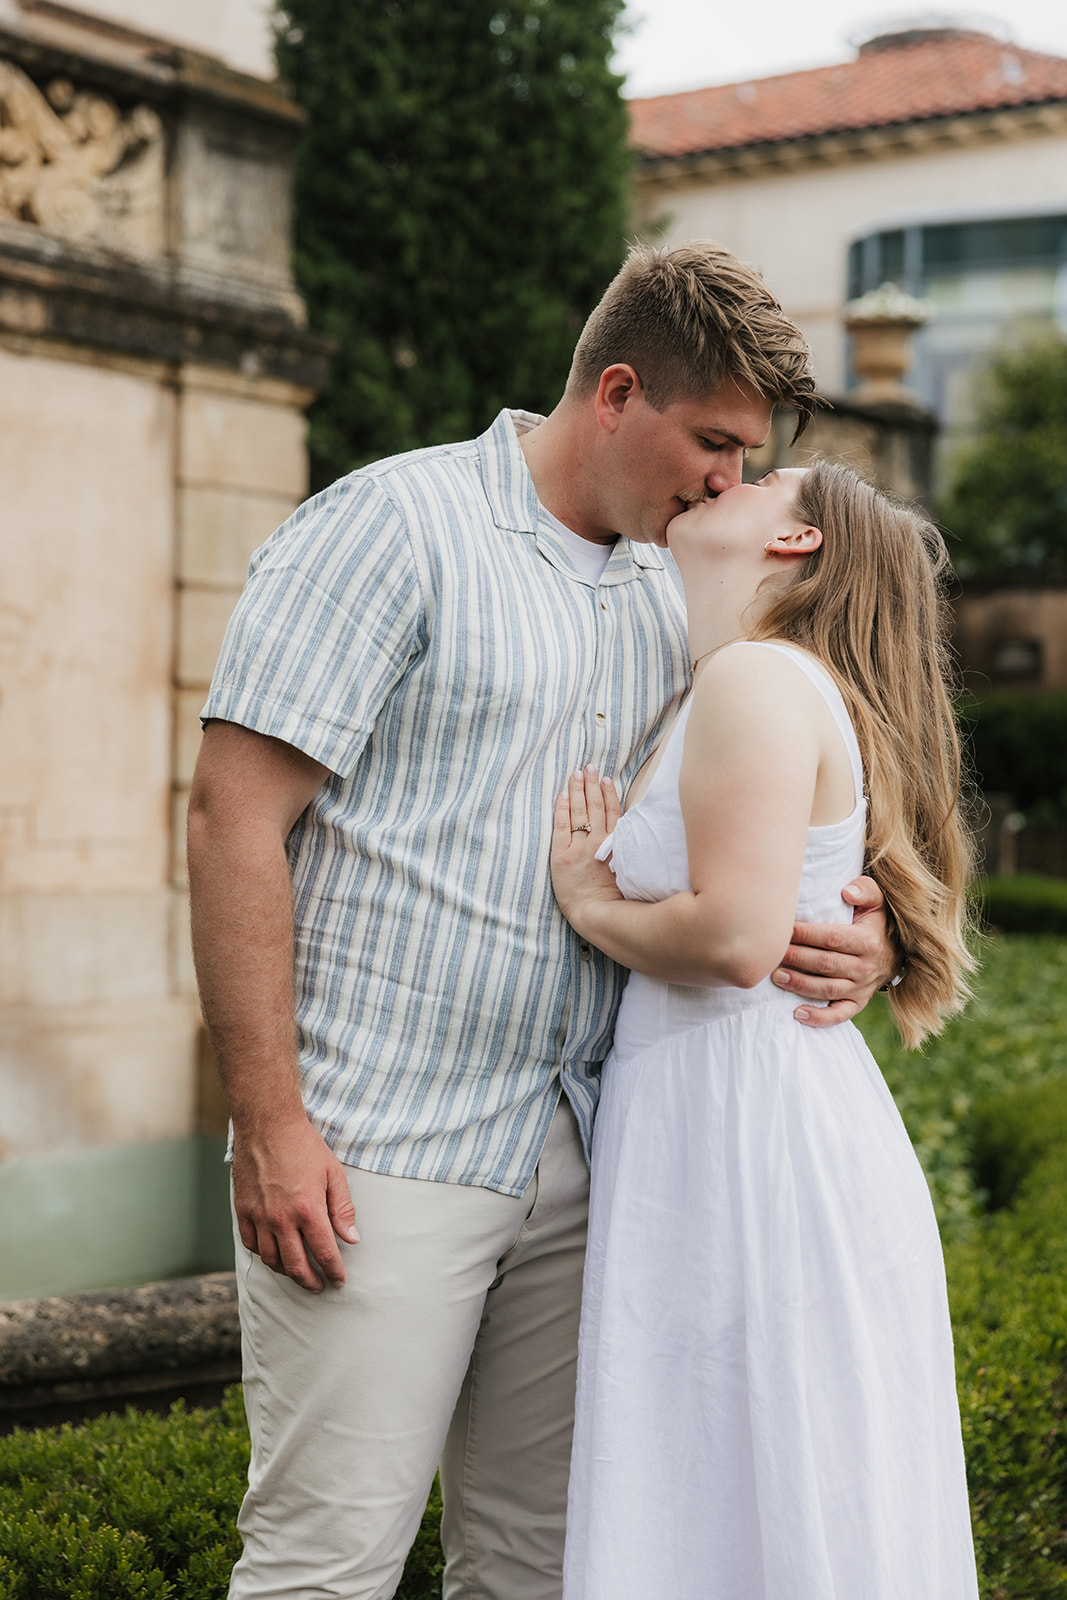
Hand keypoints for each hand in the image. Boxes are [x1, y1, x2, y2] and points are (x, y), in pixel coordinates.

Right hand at [232, 1114, 359, 1291]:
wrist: (268, 1125)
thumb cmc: (304, 1146)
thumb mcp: (333, 1173)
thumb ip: (342, 1209)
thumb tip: (351, 1238)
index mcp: (308, 1209)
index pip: (324, 1252)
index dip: (334, 1270)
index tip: (339, 1280)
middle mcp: (282, 1218)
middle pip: (296, 1265)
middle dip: (310, 1281)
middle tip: (319, 1286)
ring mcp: (259, 1216)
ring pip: (271, 1259)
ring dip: (287, 1272)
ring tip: (298, 1274)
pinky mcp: (243, 1209)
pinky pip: (251, 1244)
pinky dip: (263, 1255)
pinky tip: (274, 1255)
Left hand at [550, 766, 622, 929]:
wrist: (594, 916)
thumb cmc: (616, 899)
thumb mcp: (630, 870)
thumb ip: (630, 849)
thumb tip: (633, 834)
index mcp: (617, 845)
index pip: (613, 811)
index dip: (608, 793)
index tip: (606, 778)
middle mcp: (599, 842)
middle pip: (595, 806)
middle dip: (591, 784)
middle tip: (588, 766)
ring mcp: (579, 847)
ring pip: (579, 811)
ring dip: (578, 789)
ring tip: (576, 773)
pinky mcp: (560, 856)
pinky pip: (561, 826)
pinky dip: (561, 808)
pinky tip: (562, 795)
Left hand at [771, 875, 898, 1027]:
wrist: (898, 952)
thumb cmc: (877, 922)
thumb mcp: (878, 901)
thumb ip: (865, 889)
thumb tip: (847, 891)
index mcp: (868, 941)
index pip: (832, 938)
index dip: (806, 935)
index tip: (784, 929)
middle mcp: (865, 967)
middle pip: (824, 964)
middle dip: (796, 958)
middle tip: (772, 953)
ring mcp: (861, 988)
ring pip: (826, 989)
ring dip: (799, 984)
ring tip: (776, 976)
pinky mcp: (857, 1003)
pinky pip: (838, 1015)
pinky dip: (819, 1018)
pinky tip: (797, 1014)